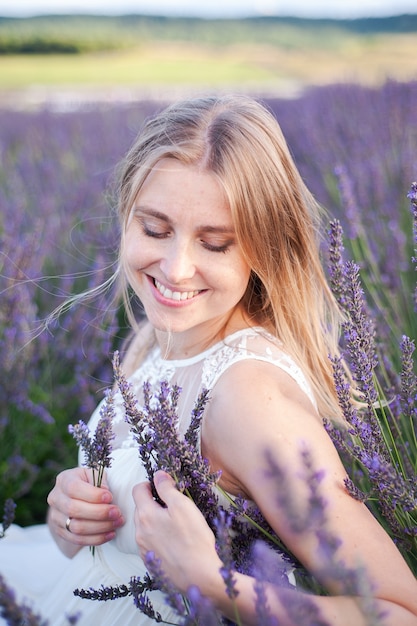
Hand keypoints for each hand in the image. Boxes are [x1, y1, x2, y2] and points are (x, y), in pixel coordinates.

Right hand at [47, 467, 124, 555]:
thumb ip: (99, 480)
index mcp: (64, 480)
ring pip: (76, 527)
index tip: (110, 497)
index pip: (74, 488)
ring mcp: (56, 517)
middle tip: (117, 512)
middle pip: (74, 509)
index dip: (93, 495)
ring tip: (117, 523)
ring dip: (100, 527)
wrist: (74, 496)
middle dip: (99, 513)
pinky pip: (78, 539)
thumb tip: (106, 494)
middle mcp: (56, 499)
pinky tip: (110, 534)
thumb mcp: (94, 474)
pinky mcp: (61, 532)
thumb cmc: (88, 482)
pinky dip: (96, 539)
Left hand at [133, 470, 221, 592]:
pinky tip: (174, 542)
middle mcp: (139, 532)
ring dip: (155, 521)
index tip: (162, 487)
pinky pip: (149, 543)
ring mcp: (144, 549)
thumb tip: (158, 475)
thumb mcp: (182, 506)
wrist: (199, 577)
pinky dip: (158, 538)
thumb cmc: (193, 539)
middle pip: (140, 508)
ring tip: (176, 526)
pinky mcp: (150, 563)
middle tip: (173, 506)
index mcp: (145, 515)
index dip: (149, 484)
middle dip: (153, 503)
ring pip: (144, 526)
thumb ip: (167, 488)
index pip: (137, 490)